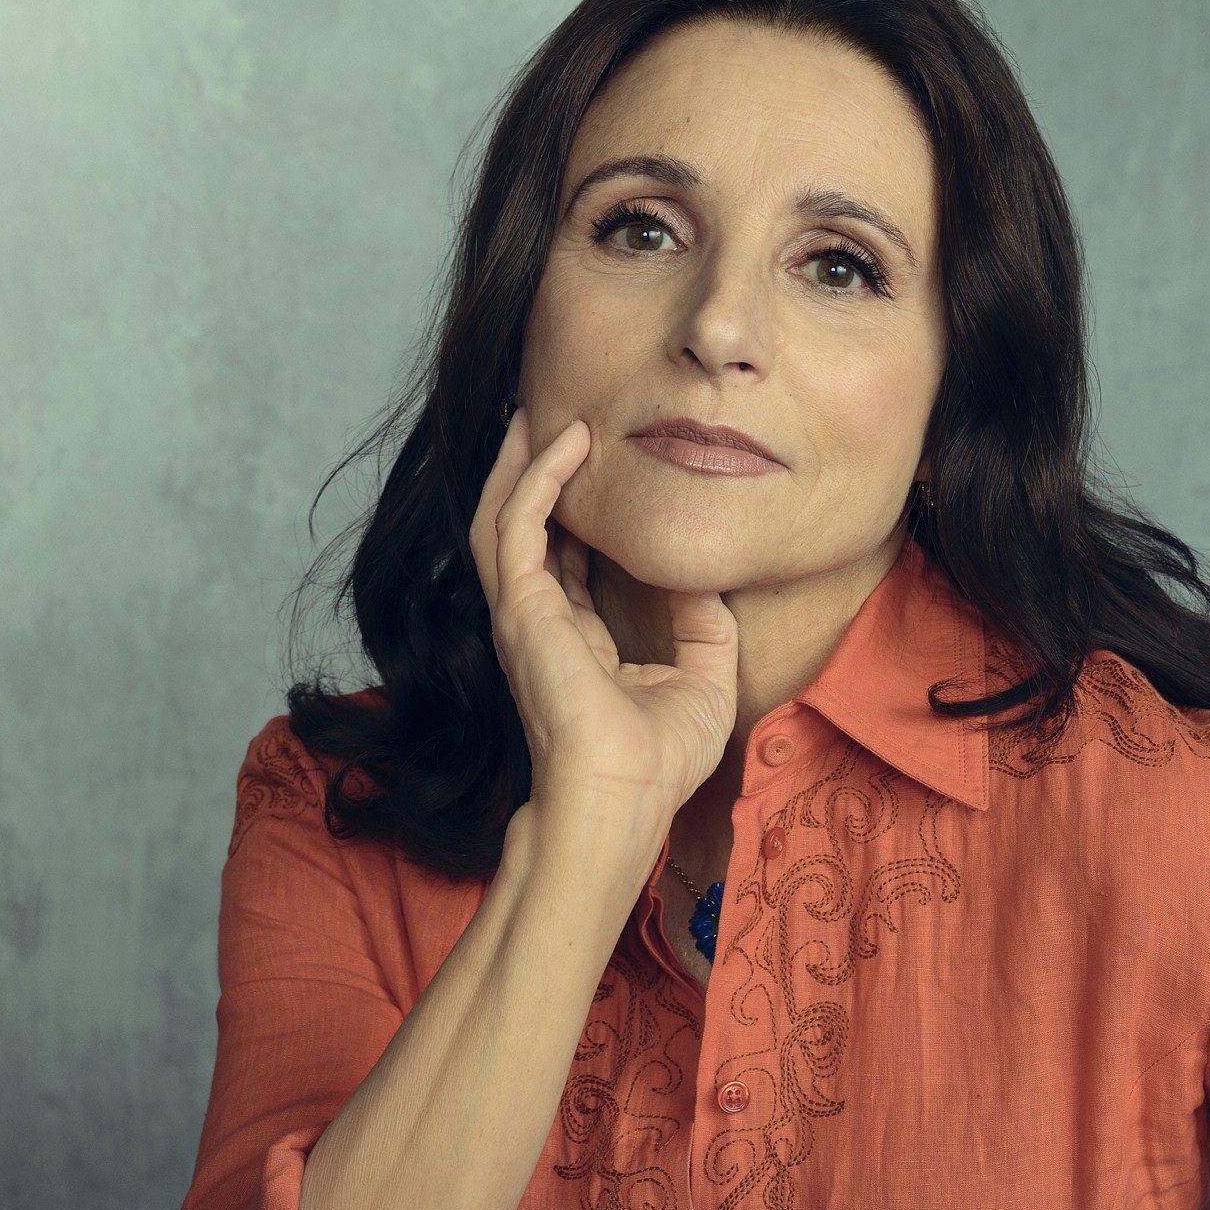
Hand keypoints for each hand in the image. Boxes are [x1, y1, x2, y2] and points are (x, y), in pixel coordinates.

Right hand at [470, 406, 738, 819]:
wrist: (623, 798)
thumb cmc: (658, 761)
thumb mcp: (706, 679)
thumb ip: (707, 623)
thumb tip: (706, 572)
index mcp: (575, 642)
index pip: (565, 564)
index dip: (576, 516)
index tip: (601, 472)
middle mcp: (541, 623)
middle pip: (523, 531)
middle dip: (532, 475)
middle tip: (552, 419)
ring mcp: (523, 615)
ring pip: (503, 516)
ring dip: (520, 461)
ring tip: (541, 411)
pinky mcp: (520, 609)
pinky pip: (519, 521)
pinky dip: (539, 476)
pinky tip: (567, 441)